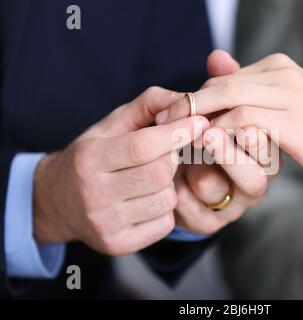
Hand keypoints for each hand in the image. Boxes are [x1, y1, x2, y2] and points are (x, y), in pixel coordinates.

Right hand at [33, 87, 209, 254]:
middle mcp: (93, 194)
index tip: (200, 122)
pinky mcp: (118, 244)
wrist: (58, 201)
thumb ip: (147, 105)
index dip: (177, 132)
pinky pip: (165, 224)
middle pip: (159, 174)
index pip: (142, 146)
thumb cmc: (92, 156)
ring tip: (153, 178)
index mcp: (89, 159)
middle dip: (173, 158)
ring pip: (166, 200)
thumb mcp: (111, 124)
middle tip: (167, 152)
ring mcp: (105, 224)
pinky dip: (165, 209)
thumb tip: (184, 100)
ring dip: (169, 185)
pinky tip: (148, 200)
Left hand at [156, 52, 302, 201]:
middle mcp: (281, 74)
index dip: (192, 100)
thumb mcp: (285, 108)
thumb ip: (251, 89)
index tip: (171, 119)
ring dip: (199, 123)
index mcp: (276, 68)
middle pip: (218, 85)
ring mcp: (288, 95)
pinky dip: (221, 136)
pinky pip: (244, 123)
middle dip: (186, 108)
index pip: (221, 79)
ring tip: (179, 143)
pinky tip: (209, 152)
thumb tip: (215, 62)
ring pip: (227, 100)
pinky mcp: (294, 122)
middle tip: (163, 129)